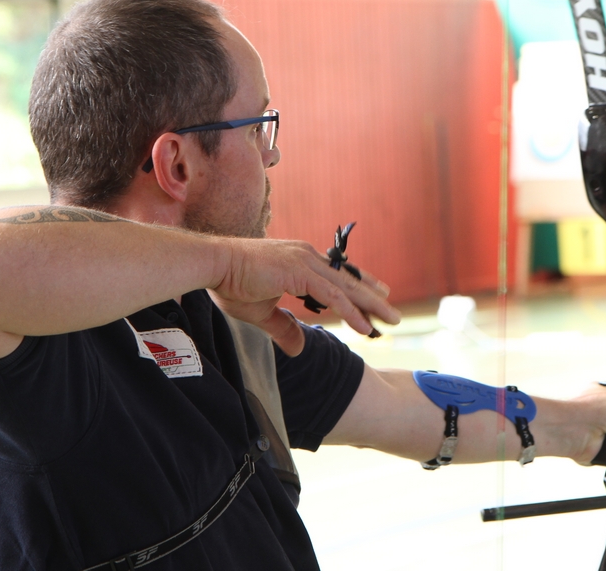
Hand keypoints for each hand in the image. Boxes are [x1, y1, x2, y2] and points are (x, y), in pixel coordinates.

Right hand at [211, 237, 398, 354]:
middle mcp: (307, 256)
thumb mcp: (262, 312)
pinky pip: (331, 295)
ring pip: (345, 287)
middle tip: (392, 313)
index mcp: (300, 260)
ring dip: (370, 305)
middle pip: (347, 279)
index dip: (358, 286)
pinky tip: (364, 325)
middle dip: (372, 297)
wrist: (212, 265)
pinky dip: (349, 311)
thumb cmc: (231, 283)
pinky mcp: (298, 272)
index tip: (377, 294)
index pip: (336, 274)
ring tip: (390, 321)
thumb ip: (284, 328)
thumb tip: (298, 349)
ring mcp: (304, 261)